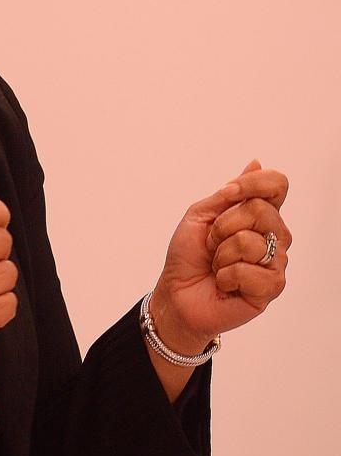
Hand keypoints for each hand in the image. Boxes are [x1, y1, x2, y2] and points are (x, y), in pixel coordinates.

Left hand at [150, 159, 291, 348]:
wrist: (177, 292)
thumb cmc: (188, 255)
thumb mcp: (200, 216)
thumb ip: (228, 194)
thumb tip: (256, 163)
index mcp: (259, 214)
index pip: (277, 184)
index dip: (253, 183)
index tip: (226, 193)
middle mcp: (274, 235)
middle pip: (260, 210)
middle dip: (222, 226)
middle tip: (212, 244)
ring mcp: (276, 261)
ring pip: (250, 242)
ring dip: (221, 254)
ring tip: (217, 265)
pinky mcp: (272, 287)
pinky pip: (249, 271)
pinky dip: (226, 276)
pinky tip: (225, 283)